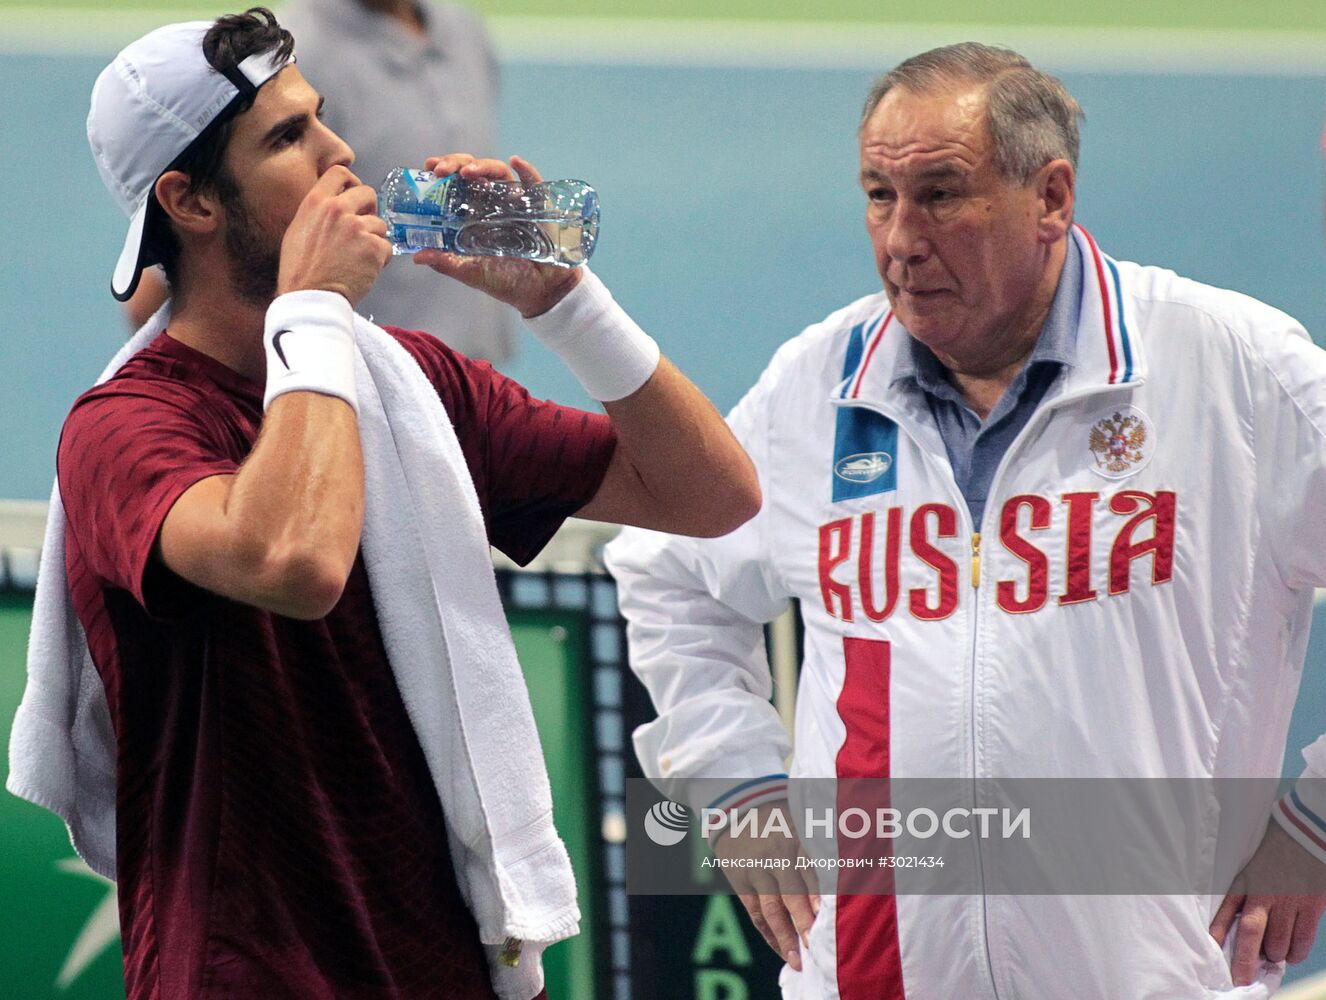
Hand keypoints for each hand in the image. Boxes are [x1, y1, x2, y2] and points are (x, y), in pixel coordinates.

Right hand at [278, 165, 390, 305]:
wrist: (310, 298)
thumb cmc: (300, 271)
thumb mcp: (298, 231)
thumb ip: (318, 213)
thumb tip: (334, 205)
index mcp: (315, 202)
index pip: (340, 172)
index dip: (352, 183)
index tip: (354, 195)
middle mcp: (337, 210)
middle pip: (367, 193)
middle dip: (370, 210)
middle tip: (364, 228)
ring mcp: (357, 228)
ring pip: (380, 224)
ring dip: (374, 240)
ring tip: (358, 258)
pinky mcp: (373, 247)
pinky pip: (387, 248)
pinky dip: (380, 260)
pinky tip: (364, 270)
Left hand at [411, 153, 581, 317]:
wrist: (541, 292)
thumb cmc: (507, 281)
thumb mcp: (472, 273)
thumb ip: (446, 264)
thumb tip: (417, 256)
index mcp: (473, 214)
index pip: (454, 184)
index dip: (442, 172)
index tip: (428, 169)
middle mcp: (491, 203)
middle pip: (472, 171)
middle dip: (455, 163)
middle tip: (440, 170)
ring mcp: (515, 202)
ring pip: (498, 172)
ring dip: (481, 166)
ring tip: (467, 172)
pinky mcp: (538, 207)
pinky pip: (534, 183)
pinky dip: (526, 170)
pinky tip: (517, 162)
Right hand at [710, 801, 820, 971]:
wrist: (739, 806)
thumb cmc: (784, 817)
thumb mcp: (805, 821)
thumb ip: (826, 846)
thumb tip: (858, 875)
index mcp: (798, 839)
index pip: (813, 872)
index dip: (822, 897)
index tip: (835, 919)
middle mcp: (777, 856)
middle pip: (793, 895)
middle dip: (806, 922)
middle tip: (818, 946)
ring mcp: (757, 870)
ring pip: (772, 909)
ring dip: (786, 937)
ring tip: (799, 960)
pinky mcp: (741, 881)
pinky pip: (755, 913)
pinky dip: (769, 934)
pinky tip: (783, 950)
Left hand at [1210, 821, 1325, 985]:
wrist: (1307, 830)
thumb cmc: (1274, 845)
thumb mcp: (1249, 861)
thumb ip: (1242, 885)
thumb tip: (1234, 911)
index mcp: (1245, 879)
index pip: (1225, 909)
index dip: (1216, 932)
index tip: (1208, 950)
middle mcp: (1265, 894)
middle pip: (1251, 934)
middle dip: (1244, 961)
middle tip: (1239, 979)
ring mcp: (1289, 902)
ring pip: (1278, 943)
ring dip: (1273, 955)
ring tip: (1270, 956)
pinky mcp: (1311, 907)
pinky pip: (1302, 940)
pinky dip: (1295, 953)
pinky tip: (1291, 954)